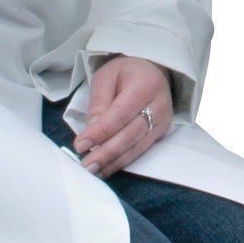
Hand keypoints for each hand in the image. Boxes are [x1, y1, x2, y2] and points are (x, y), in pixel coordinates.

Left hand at [74, 55, 173, 176]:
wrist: (152, 71)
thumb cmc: (126, 73)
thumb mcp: (106, 77)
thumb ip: (99, 101)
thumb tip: (92, 129)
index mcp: (145, 86)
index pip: (120, 114)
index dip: (100, 132)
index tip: (80, 145)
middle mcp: (159, 105)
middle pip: (130, 134)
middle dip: (106, 153)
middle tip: (86, 165)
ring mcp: (163, 121)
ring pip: (137, 147)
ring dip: (113, 162)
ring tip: (93, 171)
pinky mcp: (161, 133)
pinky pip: (141, 151)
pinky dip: (123, 161)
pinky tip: (107, 168)